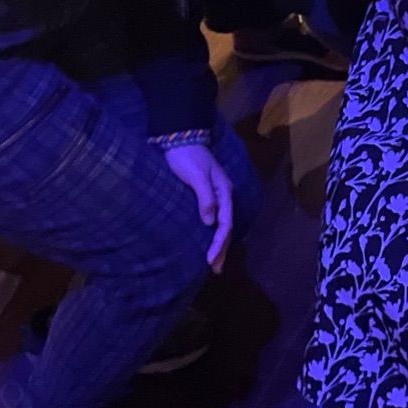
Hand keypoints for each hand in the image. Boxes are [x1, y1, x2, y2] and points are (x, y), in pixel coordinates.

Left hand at [163, 142, 234, 270]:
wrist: (180, 138)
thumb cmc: (187, 157)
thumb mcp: (196, 175)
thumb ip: (205, 197)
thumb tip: (210, 222)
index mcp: (224, 190)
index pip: (226, 222)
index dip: (219, 242)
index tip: (210, 260)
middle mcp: (224, 194)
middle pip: (227, 226)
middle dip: (222, 248)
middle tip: (216, 269)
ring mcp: (217, 194)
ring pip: (222, 223)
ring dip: (220, 244)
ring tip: (216, 263)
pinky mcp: (207, 195)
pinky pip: (215, 219)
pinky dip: (214, 234)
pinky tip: (210, 241)